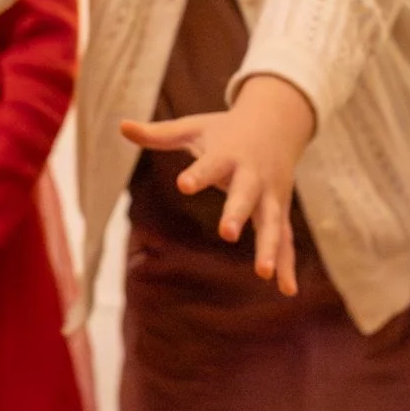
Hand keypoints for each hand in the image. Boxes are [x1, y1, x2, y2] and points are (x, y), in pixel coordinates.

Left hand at [119, 74, 314, 296]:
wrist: (277, 121)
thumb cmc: (226, 129)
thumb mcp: (193, 128)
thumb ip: (159, 134)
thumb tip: (121, 126)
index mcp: (228, 155)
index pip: (211, 165)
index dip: (198, 175)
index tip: (183, 184)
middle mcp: (252, 176)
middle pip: (246, 196)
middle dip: (238, 214)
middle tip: (227, 234)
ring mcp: (270, 195)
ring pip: (272, 222)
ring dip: (270, 247)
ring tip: (263, 273)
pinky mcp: (279, 209)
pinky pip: (285, 238)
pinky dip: (287, 262)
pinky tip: (287, 290)